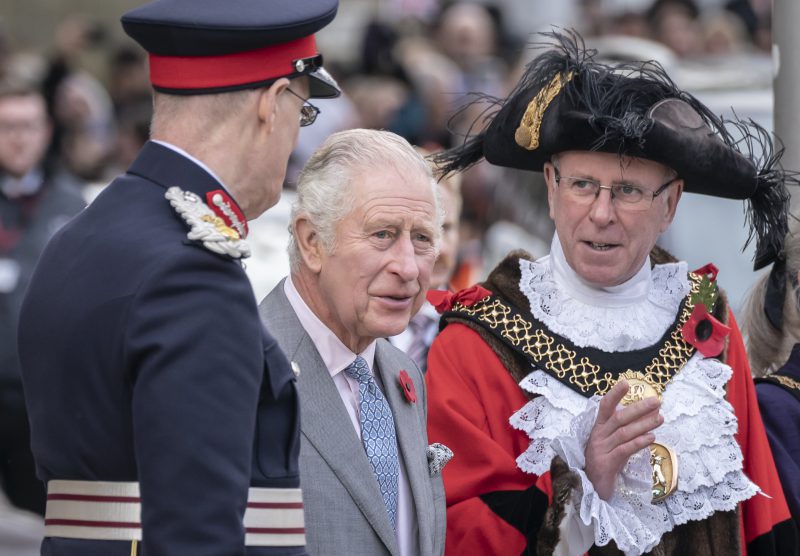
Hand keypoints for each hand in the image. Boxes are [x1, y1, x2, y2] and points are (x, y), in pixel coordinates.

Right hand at [584, 380, 662, 499]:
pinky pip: (625, 450)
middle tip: (656, 401)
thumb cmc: (604, 462)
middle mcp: (598, 436)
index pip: (605, 407)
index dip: (614, 394)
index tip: (626, 382)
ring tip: (661, 418)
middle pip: (619, 418)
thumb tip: (645, 413)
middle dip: (638, 408)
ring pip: (624, 433)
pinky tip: (651, 437)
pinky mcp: (606, 464)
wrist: (591, 489)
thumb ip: (621, 429)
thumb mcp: (610, 443)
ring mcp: (601, 450)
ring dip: (644, 424)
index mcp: (598, 428)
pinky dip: (639, 442)